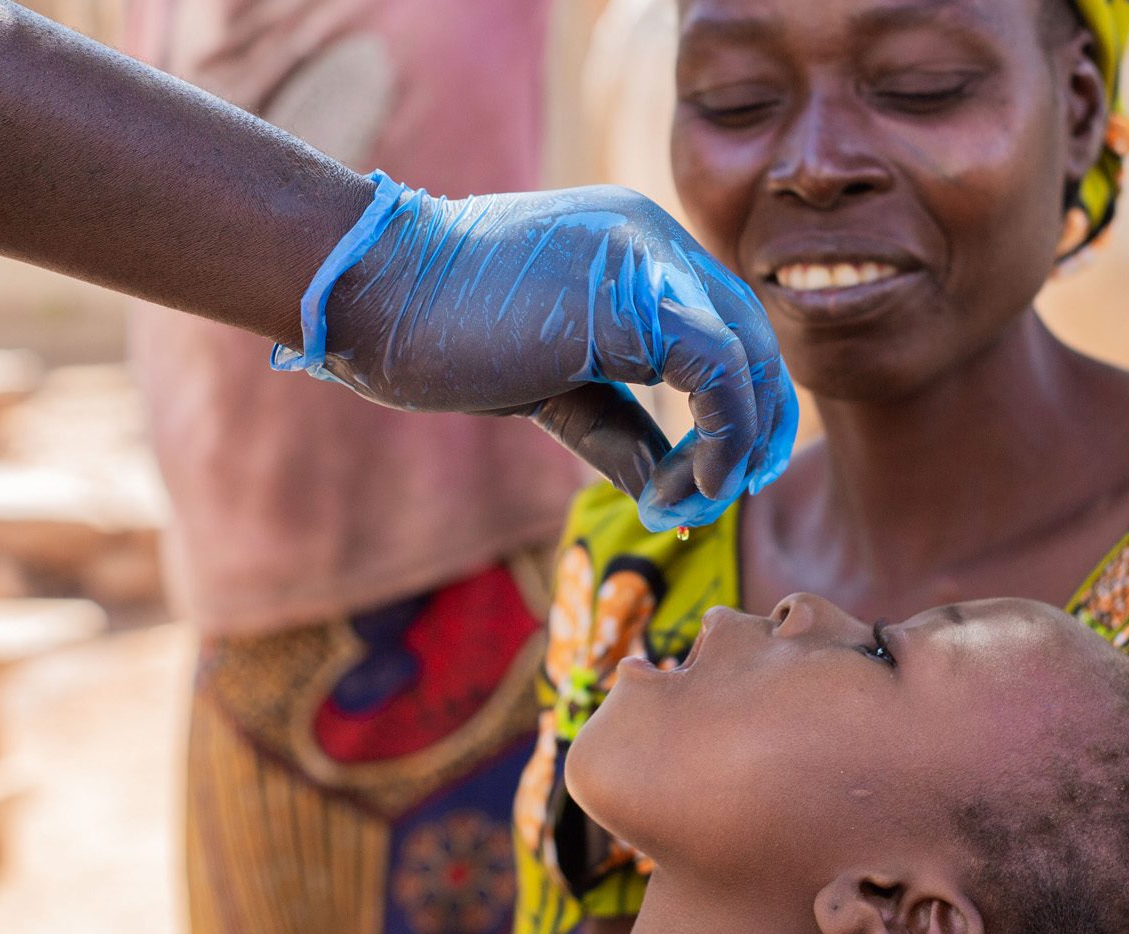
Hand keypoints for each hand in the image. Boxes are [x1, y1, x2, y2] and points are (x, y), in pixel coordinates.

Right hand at [285, 172, 797, 530]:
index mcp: (636, 245)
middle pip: (751, 333)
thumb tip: (667, 491)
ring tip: (692, 499)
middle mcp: (654, 238)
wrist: (373, 289)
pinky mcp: (632, 299)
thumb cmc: (440, 331)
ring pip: (746, 352)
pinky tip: (681, 486)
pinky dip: (719, 436)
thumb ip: (617, 425)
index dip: (739, 398)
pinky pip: (718, 369)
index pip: (724, 319)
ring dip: (736, 442)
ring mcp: (647, 259)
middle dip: (755, 424)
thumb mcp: (551, 384)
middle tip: (725, 492)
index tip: (714, 468)